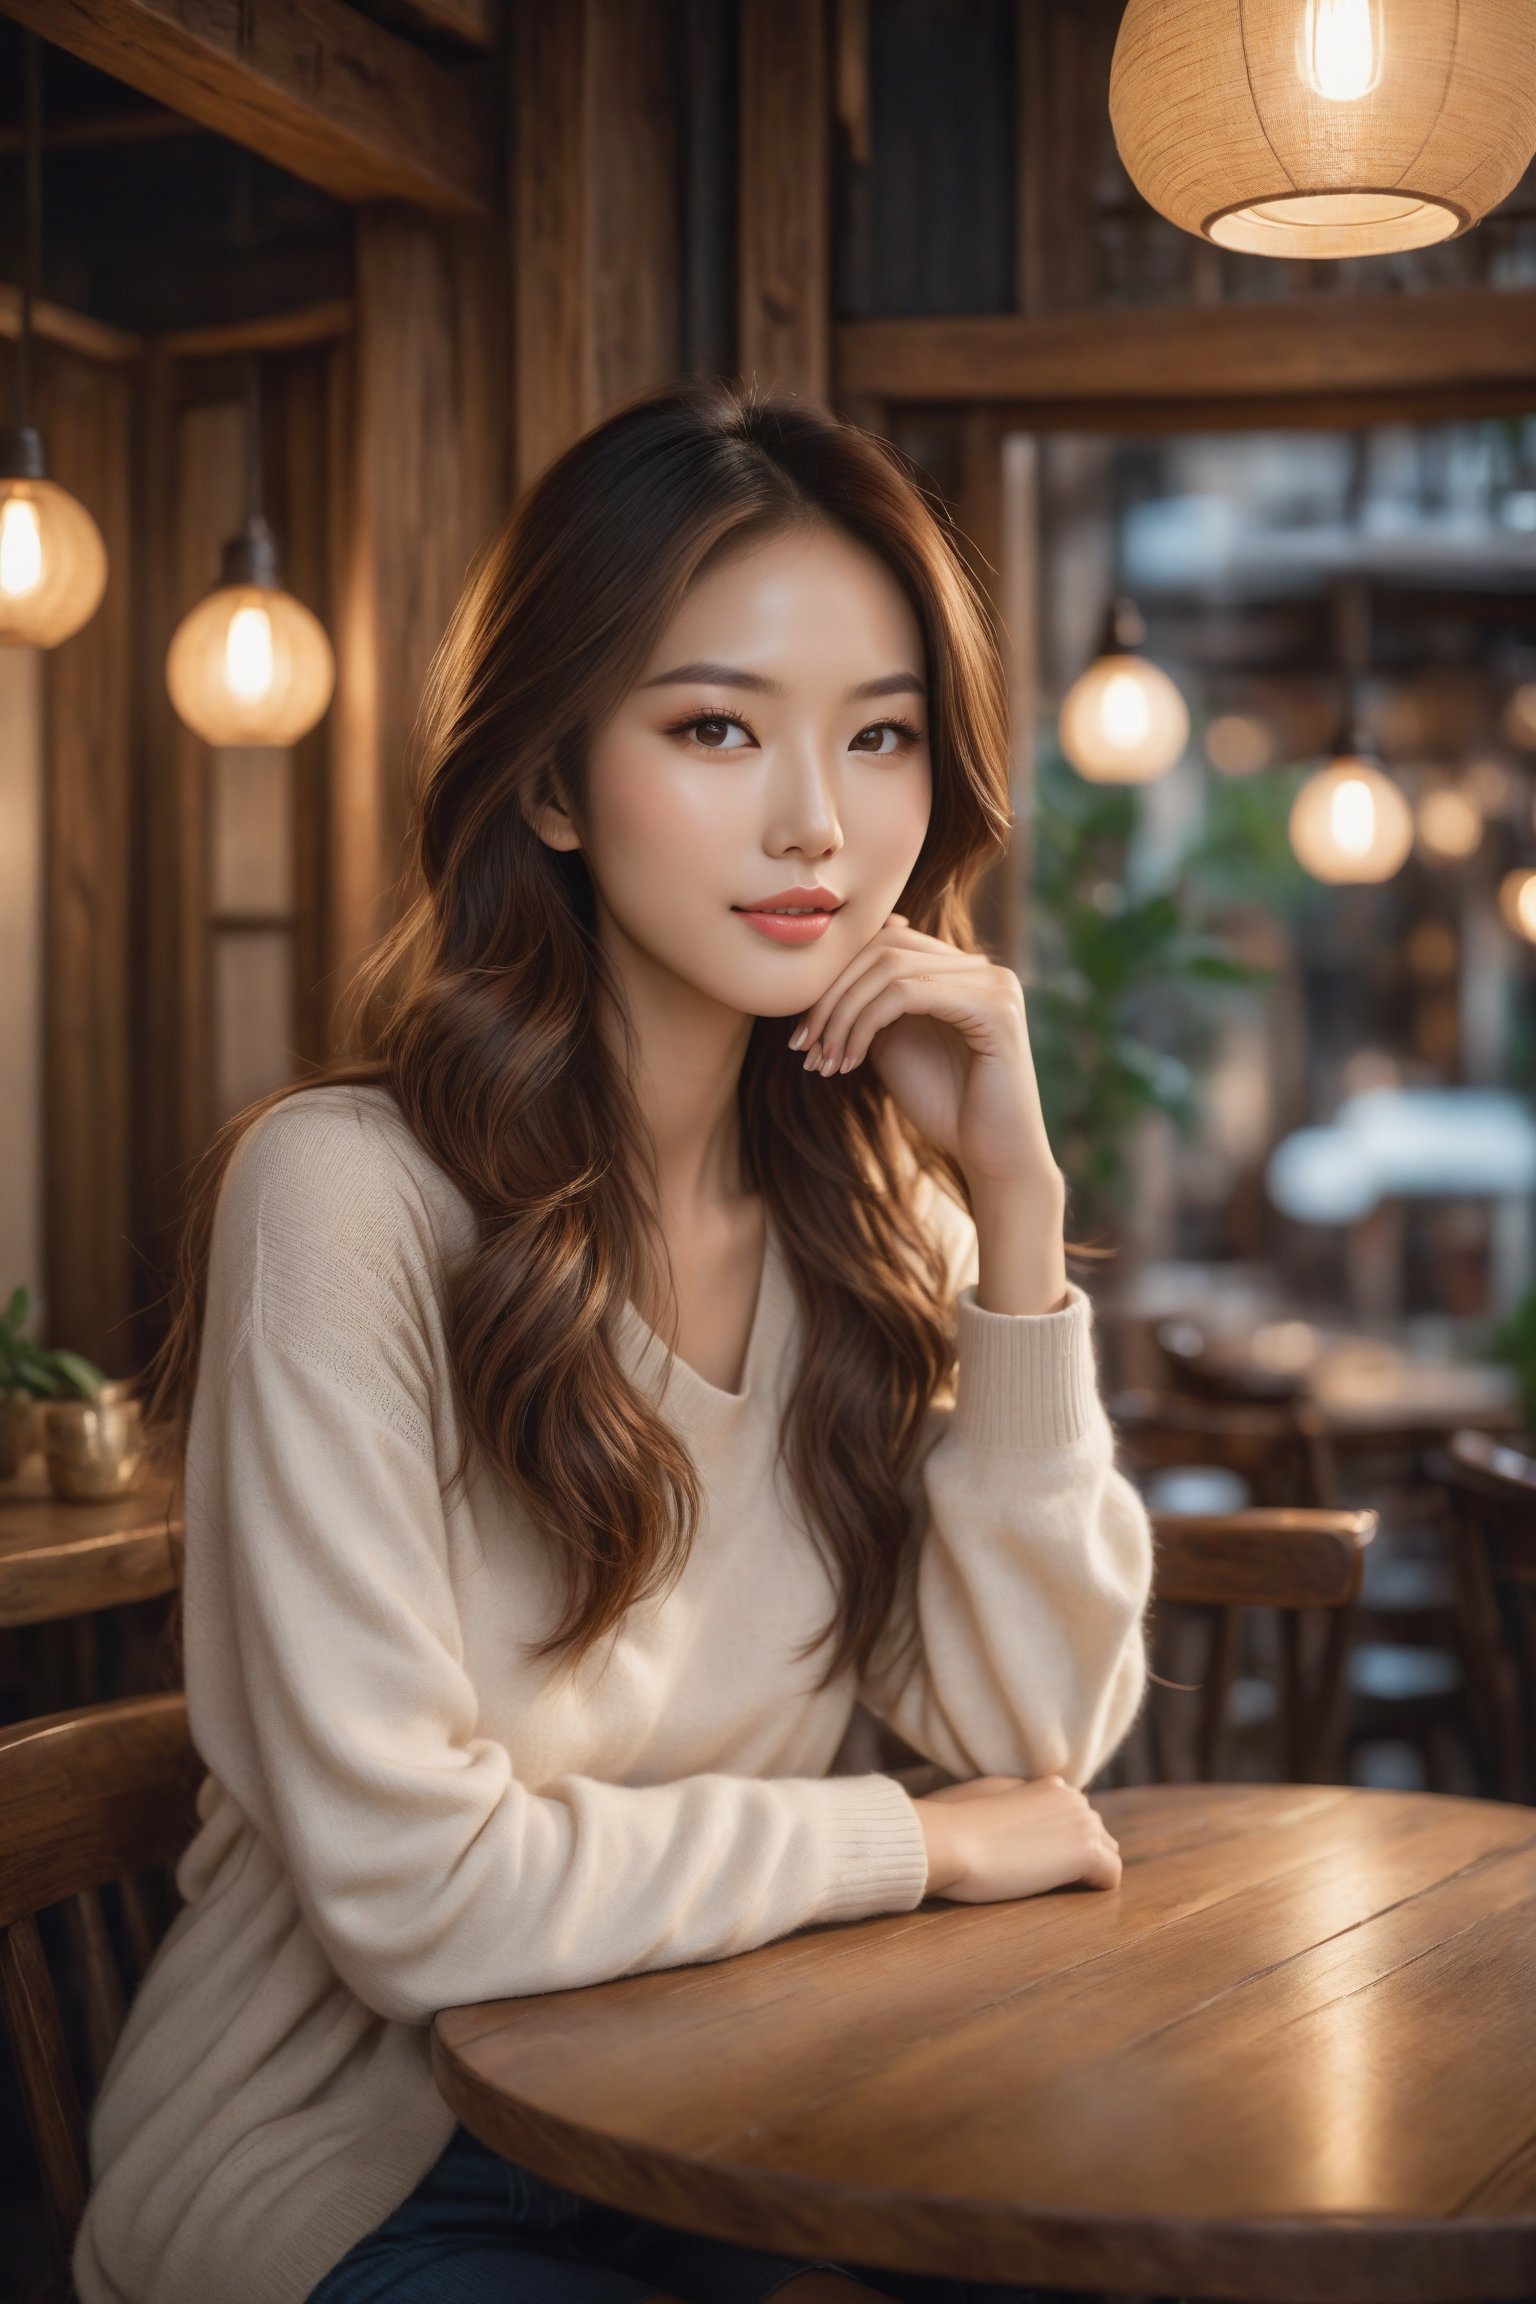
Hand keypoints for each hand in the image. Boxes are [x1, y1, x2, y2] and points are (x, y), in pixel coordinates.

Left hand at [790, 916, 1068, 1311]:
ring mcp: (993, 983)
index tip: (802, 1033)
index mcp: (959, 971)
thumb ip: (871, 1005)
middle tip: (802, 1044)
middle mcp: (981, 967)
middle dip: (831, 995)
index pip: (885, 941)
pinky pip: (908, 994)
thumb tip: (821, 978)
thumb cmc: (943, 1105)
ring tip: (823, 1058)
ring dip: (843, 1013)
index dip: (834, 979)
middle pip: (884, 947)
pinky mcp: (995, 1008)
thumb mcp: (893, 1043)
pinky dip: (866, 1023)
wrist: (990, 1156)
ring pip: (891, 968)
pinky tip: (850, 1061)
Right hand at [911, 1773, 1121, 1901]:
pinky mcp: (1087, 1851)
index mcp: (1048, 1785)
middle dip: (1077, 1854)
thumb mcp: (985, 1798)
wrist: (951, 1839)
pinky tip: (1064, 1892)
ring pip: (1107, 1853)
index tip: (1035, 1856)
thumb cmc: (954, 1823)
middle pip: (1095, 1833)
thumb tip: (1022, 1821)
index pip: (1073, 1815)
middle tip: (1041, 1875)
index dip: (1058, 1841)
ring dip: (1086, 1871)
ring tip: (1051, 1885)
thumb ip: (1014, 1801)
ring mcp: (1082, 1822)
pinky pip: (1111, 1876)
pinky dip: (1095, 1888)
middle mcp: (1071, 1796)